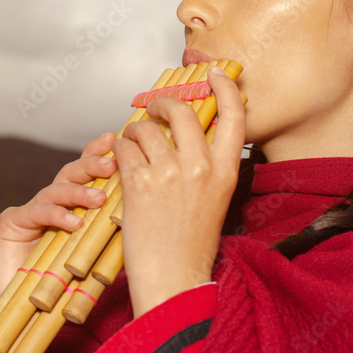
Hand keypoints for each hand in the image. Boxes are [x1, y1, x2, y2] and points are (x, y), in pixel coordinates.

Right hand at [0, 132, 117, 328]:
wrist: (30, 314)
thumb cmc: (71, 286)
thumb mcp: (101, 252)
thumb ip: (115, 230)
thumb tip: (149, 210)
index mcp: (72, 204)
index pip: (87, 172)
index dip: (99, 153)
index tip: (115, 138)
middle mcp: (51, 202)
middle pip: (71, 172)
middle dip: (92, 164)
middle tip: (112, 164)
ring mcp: (30, 210)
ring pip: (55, 189)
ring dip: (78, 192)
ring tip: (99, 199)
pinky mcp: (11, 223)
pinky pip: (36, 212)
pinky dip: (56, 216)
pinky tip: (74, 222)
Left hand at [114, 66, 245, 316]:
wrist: (174, 280)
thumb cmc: (192, 244)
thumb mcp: (215, 199)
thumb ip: (209, 165)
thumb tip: (191, 133)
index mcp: (227, 171)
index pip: (234, 114)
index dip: (224, 86)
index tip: (212, 72)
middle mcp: (202, 167)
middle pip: (183, 110)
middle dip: (164, 103)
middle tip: (154, 108)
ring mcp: (170, 174)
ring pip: (147, 127)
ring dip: (134, 130)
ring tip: (132, 143)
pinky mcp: (140, 184)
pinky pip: (124, 148)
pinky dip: (118, 150)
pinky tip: (119, 162)